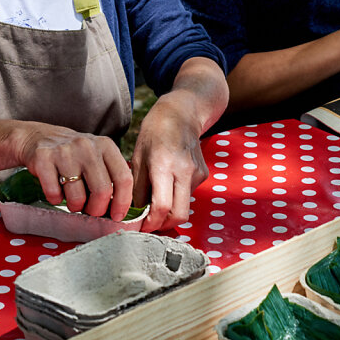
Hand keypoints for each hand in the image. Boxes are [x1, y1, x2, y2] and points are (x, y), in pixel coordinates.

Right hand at [19, 126, 133, 220]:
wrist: (39, 137)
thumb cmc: (75, 155)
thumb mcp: (98, 156)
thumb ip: (111, 177)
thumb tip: (119, 209)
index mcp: (105, 145)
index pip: (123, 178)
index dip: (122, 201)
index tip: (117, 215)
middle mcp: (87, 146)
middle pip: (102, 191)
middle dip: (97, 209)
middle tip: (90, 210)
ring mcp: (65, 151)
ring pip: (77, 197)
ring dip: (75, 206)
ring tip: (72, 199)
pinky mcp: (43, 158)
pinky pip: (54, 194)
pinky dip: (55, 200)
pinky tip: (56, 192)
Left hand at [130, 93, 208, 231]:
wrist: (183, 112)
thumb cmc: (155, 130)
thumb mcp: (138, 155)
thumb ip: (138, 187)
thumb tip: (135, 214)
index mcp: (163, 164)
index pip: (162, 207)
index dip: (151, 223)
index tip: (140, 228)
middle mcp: (184, 170)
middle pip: (179, 215)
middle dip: (164, 225)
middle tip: (149, 224)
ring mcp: (197, 173)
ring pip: (185, 207)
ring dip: (170, 211)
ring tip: (155, 202)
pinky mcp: (203, 174)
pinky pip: (189, 195)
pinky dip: (177, 198)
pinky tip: (168, 186)